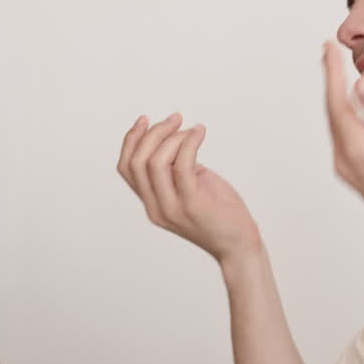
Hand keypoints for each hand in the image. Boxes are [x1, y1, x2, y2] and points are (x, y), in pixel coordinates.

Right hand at [116, 113, 262, 266]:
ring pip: (155, 162)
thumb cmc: (219, 213)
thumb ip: (175, 169)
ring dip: (171, 137)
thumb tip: (171, 138)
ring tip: (190, 129)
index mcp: (151, 203)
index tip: (146, 119)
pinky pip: (183, 165)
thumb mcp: (190, 186)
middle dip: (153, 133)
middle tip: (175, 119)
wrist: (238, 245)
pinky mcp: (192, 204)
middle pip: (136, 162)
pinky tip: (200, 132)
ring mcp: (172, 208)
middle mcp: (155, 208)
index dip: (130, 140)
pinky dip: (189, 141)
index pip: (125, 168)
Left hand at [321, 41, 363, 257]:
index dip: (331, 72)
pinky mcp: (358, 178)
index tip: (327, 50)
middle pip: (333, 113)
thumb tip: (361, 86)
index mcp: (354, 147)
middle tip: (328, 56)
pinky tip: (357, 112)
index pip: (336, 100)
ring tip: (339, 77)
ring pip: (340, 128)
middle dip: (331, 83)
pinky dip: (349, 120)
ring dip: (340, 102)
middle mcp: (344, 161)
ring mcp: (349, 172)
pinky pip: (348, 141)